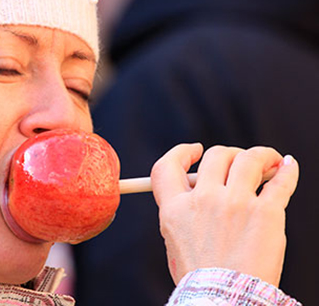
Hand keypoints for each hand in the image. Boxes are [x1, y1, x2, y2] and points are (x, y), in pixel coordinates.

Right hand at [151, 143, 298, 285]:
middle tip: (239, 163)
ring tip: (270, 162)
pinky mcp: (265, 213)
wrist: (223, 301)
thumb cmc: (200, 277)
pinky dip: (287, 169)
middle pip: (215, 156)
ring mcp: (235, 204)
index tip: (195, 150)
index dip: (181, 152)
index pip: (169, 166)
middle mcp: (203, 200)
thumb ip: (182, 211)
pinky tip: (287, 167)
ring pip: (248, 158)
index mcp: (176, 208)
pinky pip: (281, 180)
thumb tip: (196, 187)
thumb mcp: (176, 241)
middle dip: (229, 155)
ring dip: (261, 155)